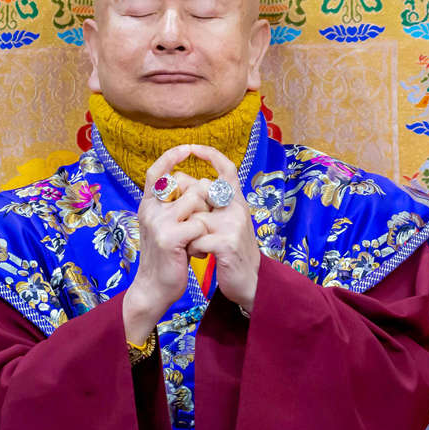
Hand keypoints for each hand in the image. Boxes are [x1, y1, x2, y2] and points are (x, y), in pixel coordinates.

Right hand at [122, 145, 209, 344]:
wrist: (154, 288)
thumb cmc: (166, 257)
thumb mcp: (165, 227)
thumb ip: (175, 207)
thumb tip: (198, 185)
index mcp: (148, 204)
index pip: (157, 172)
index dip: (171, 157)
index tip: (187, 147)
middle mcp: (150, 209)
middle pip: (190, 185)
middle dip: (204, 203)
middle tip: (199, 227)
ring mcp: (158, 222)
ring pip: (197, 201)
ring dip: (205, 219)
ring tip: (197, 239)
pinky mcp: (169, 237)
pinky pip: (200, 223)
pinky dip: (204, 236)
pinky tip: (196, 251)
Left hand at [182, 146, 260, 312]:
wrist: (248, 283)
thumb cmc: (230, 250)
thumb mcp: (223, 221)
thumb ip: (209, 202)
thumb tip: (180, 179)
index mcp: (236, 199)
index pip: (226, 168)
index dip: (210, 154)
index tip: (192, 146)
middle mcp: (237, 207)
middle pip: (199, 191)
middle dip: (185, 209)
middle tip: (190, 228)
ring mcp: (233, 224)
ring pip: (193, 218)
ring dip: (188, 234)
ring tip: (197, 246)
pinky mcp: (227, 243)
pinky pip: (195, 238)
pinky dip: (192, 249)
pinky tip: (202, 256)